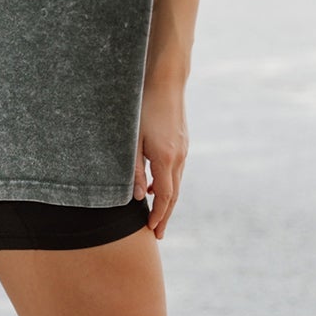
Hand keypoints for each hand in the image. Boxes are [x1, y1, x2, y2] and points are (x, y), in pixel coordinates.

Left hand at [133, 72, 189, 239]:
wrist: (165, 82)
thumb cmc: (142, 108)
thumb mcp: (132, 140)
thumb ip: (134, 170)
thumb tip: (138, 197)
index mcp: (166, 159)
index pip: (165, 197)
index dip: (158, 216)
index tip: (151, 230)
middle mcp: (178, 157)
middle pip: (174, 195)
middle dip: (165, 215)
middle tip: (156, 233)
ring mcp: (183, 150)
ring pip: (176, 183)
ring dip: (166, 201)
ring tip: (154, 215)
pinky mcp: (182, 143)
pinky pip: (176, 170)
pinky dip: (167, 184)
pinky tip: (153, 186)